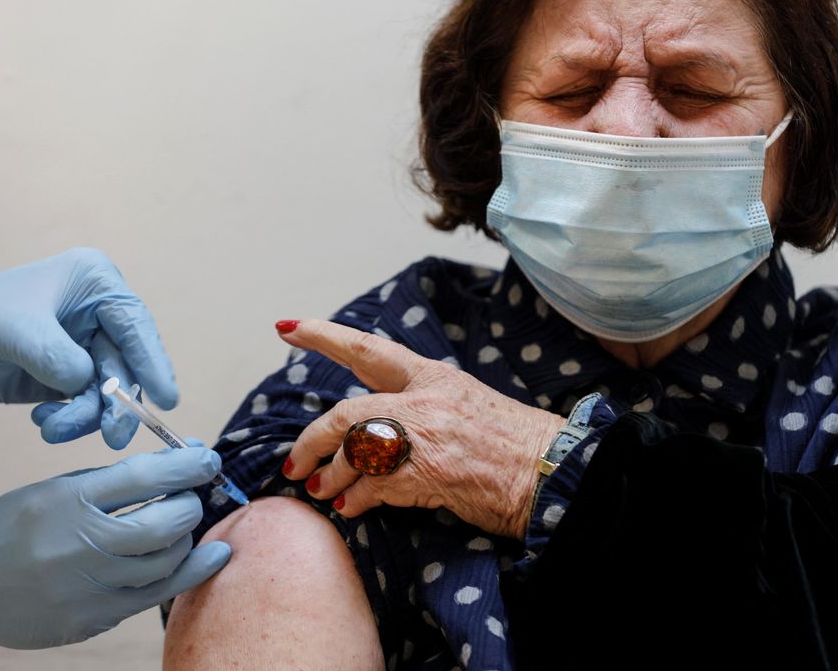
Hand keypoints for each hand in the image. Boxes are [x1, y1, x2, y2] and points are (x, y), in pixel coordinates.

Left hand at [0, 248, 177, 446]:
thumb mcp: (13, 329)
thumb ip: (55, 355)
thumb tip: (88, 382)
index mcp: (94, 283)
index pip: (135, 324)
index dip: (153, 362)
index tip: (166, 399)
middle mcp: (98, 313)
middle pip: (128, 363)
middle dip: (119, 403)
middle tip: (114, 437)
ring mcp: (86, 346)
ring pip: (110, 390)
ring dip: (88, 416)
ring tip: (53, 429)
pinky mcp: (70, 376)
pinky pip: (89, 404)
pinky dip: (73, 419)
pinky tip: (45, 421)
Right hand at [0, 447, 230, 649]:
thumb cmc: (18, 525)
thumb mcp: (58, 488)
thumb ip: (118, 480)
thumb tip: (184, 462)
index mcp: (69, 501)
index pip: (146, 477)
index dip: (187, 465)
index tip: (207, 458)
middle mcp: (80, 545)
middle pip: (164, 524)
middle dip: (190, 504)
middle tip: (190, 496)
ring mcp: (87, 587)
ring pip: (166, 562)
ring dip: (185, 539)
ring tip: (181, 526)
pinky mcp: (92, 618)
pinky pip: (154, 595)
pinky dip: (187, 573)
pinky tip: (208, 557)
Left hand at [277, 319, 564, 538]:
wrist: (550, 471)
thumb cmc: (515, 443)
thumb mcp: (467, 405)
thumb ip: (423, 408)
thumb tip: (378, 431)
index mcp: (434, 377)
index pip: (368, 350)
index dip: (324, 337)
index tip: (288, 328)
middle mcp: (424, 400)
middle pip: (345, 413)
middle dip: (311, 440)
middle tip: (294, 462)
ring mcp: (424, 436)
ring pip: (353, 451)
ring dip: (331, 476)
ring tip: (323, 492)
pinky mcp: (426, 472)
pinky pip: (371, 486)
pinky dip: (356, 500)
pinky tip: (352, 509)